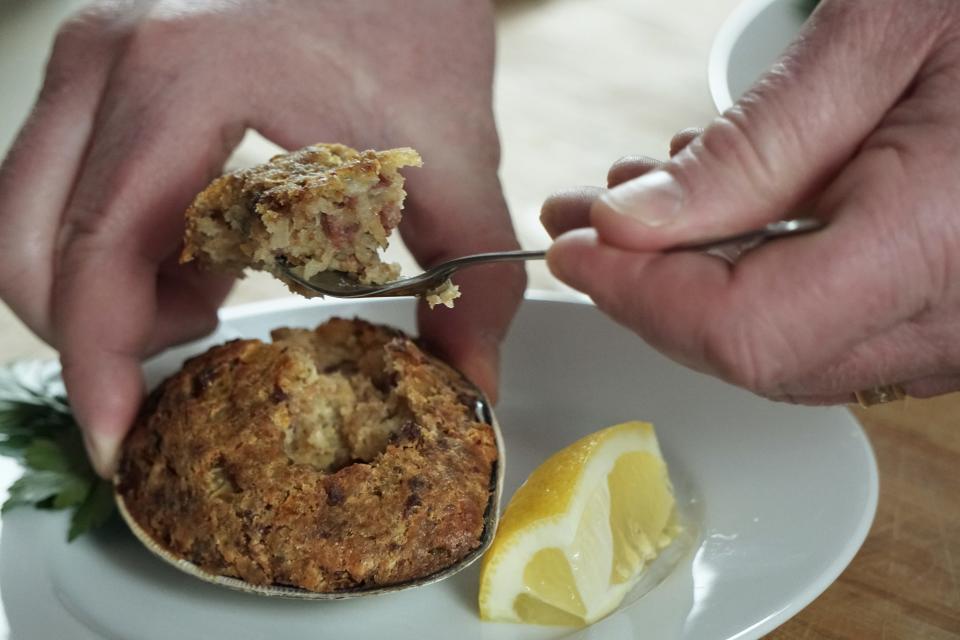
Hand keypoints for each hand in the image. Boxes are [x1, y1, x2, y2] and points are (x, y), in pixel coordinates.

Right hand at [0, 0, 523, 476]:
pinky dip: (116, 244)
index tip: (120, 443)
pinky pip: (64, 184)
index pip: (100, 255)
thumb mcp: (455, 157)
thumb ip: (471, 278)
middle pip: (34, 250)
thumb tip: (471, 378)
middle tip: (193, 356)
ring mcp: (95, 56)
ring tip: (213, 293)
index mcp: (186, 81)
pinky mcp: (105, 64)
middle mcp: (112, 61)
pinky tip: (206, 246)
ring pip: (39, 221)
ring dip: (109, 290)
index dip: (100, 366)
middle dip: (101, 333)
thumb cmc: (417, 20)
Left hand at [543, 0, 959, 404]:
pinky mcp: (945, 313)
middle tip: (586, 223)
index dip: (644, 298)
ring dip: (691, 280)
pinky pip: (825, 323)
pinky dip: (749, 276)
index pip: (751, 330)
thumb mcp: (882, 39)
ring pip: (782, 345)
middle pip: (756, 351)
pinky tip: (718, 208)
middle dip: (650, 289)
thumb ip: (752, 147)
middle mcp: (959, 314)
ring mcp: (958, 328)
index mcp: (946, 243)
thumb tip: (630, 225)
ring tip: (637, 200)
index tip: (578, 249)